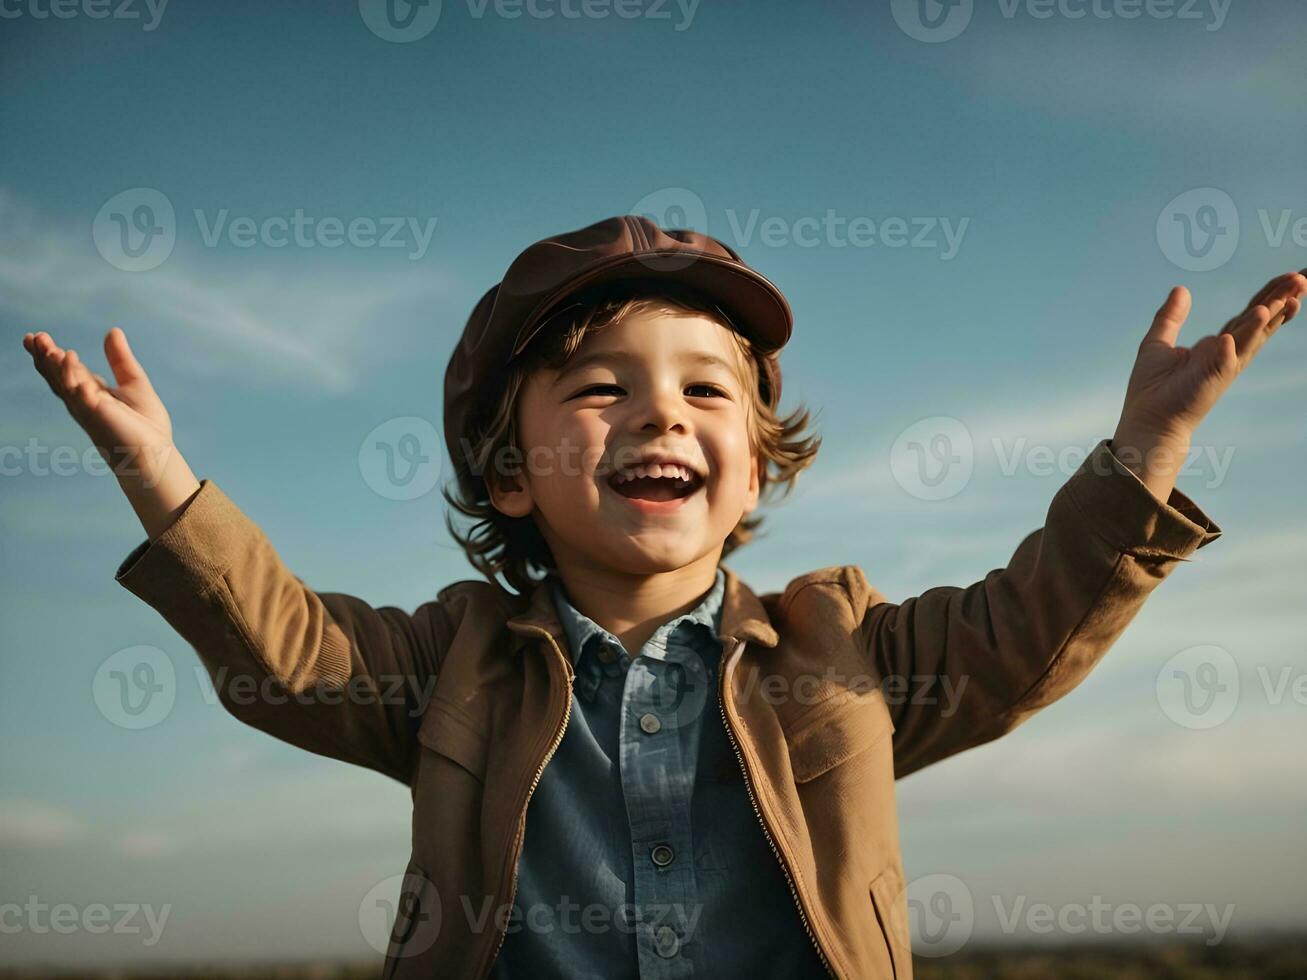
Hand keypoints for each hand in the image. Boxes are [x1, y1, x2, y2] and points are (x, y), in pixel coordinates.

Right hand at [23, 327, 175, 479]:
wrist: (155, 454)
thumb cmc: (146, 425)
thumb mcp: (133, 382)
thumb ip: (120, 359)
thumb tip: (113, 331)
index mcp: (91, 392)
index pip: (67, 370)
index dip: (52, 354)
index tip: (37, 336)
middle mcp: (83, 401)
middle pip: (58, 376)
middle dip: (44, 357)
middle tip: (32, 337)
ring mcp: (88, 409)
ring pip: (63, 382)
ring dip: (53, 363)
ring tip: (44, 343)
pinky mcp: (97, 415)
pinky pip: (80, 393)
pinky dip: (74, 376)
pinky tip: (69, 357)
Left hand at [1110, 270, 1306, 502]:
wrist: (1148, 418)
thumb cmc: (1153, 387)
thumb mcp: (1159, 341)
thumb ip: (1171, 316)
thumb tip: (1181, 289)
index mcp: (1218, 344)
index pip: (1249, 315)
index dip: (1270, 296)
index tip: (1291, 277)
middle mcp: (1228, 353)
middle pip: (1260, 321)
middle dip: (1282, 299)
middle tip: (1303, 278)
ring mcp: (1224, 365)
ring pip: (1253, 335)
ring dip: (1272, 315)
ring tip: (1291, 296)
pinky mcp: (1214, 375)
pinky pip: (1229, 353)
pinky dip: (1241, 338)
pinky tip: (1252, 319)